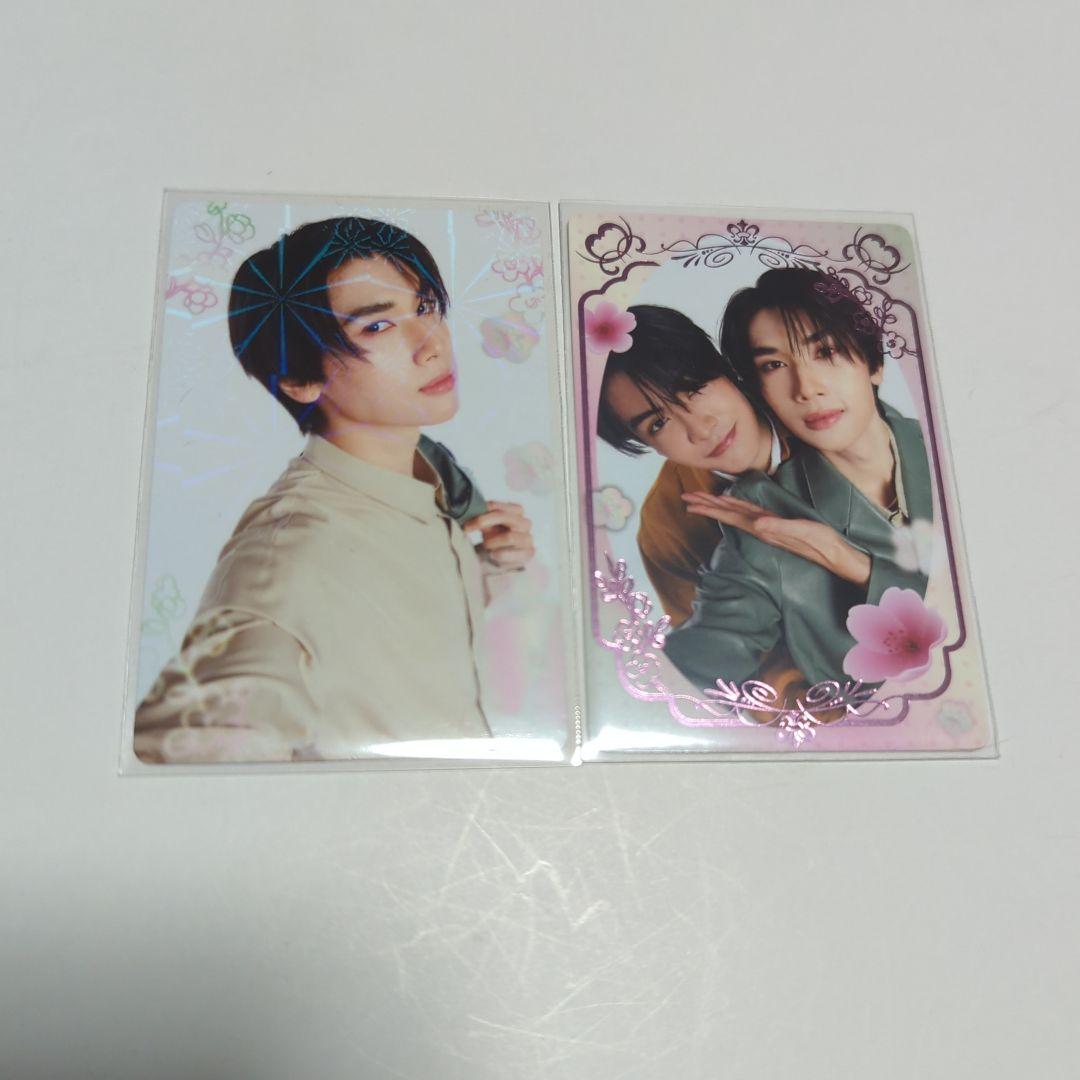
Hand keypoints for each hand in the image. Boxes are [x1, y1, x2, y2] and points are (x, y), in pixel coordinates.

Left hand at [463, 501, 535, 572]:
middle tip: (467, 528)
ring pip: (509, 537)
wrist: (498, 560)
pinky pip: (510, 553)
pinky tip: (493, 555)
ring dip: (492, 542)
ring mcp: (528, 538)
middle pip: (503, 516)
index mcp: (516, 511)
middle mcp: (525, 522)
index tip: (466, 520)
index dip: (480, 511)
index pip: (497, 506)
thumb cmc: (493, 539)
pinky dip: (497, 555)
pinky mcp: (528, 553)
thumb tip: (469, 511)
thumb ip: (482, 518)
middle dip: (482, 521)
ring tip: (486, 546)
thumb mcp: (486, 527)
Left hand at [682, 491, 870, 586]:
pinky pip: (750, 514)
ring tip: (700, 502)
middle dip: (707, 506)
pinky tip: (732, 507)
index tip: (691, 503)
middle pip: (728, 514)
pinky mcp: (778, 525)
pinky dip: (737, 509)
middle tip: (685, 498)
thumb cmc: (822, 544)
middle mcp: (763, 527)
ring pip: (737, 514)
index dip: (710, 508)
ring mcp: (769, 527)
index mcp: (764, 527)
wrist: (836, 556)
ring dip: (718, 507)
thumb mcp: (803, 532)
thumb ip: (781, 527)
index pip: (731, 516)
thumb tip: (758, 523)